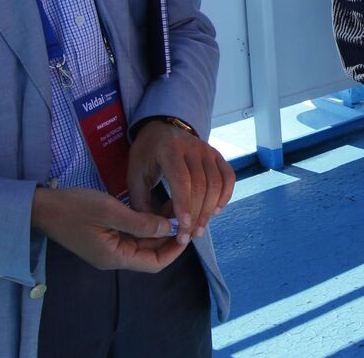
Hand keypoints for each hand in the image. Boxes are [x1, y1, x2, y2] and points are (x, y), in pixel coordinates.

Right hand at [31, 187, 184, 271]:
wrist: (42, 207)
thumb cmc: (75, 208)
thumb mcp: (110, 211)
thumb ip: (140, 223)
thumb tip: (168, 229)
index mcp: (115, 257)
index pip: (154, 264)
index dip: (174, 251)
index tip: (187, 232)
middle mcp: (114, 257)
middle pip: (150, 253)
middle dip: (168, 236)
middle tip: (184, 214)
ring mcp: (109, 248)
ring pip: (142, 243)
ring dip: (158, 228)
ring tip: (173, 206)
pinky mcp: (105, 237)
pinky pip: (131, 235)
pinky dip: (145, 224)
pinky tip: (154, 207)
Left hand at [128, 120, 235, 244]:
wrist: (161, 128)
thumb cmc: (146, 155)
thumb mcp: (135, 176)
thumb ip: (141, 203)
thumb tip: (155, 229)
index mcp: (168, 150)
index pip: (181, 180)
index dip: (184, 206)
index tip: (183, 229)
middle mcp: (192, 148)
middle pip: (201, 185)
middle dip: (197, 214)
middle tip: (189, 236)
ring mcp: (207, 150)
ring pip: (216, 183)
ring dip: (210, 210)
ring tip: (199, 229)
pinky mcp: (217, 154)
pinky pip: (228, 177)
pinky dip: (225, 196)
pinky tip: (215, 211)